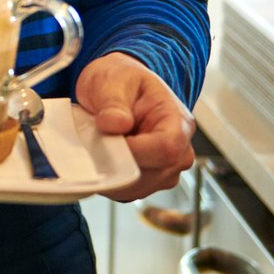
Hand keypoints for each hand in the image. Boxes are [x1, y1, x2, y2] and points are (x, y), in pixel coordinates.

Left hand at [75, 53, 195, 202]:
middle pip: (153, 174)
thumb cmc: (120, 81)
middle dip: (118, 164)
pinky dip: (110, 181)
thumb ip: (113, 102)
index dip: (135, 151)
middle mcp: (179, 150)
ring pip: (139, 188)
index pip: (167, 148)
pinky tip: (100, 160)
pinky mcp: (147, 181)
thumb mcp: (113, 80)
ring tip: (97, 146)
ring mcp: (165, 169)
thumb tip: (115, 123)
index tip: (108, 141)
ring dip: (112, 174)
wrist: (118, 88)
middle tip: (93, 142)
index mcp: (177, 121)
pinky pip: (128, 192)